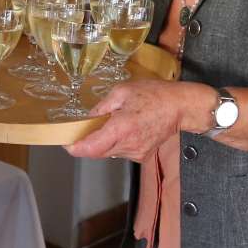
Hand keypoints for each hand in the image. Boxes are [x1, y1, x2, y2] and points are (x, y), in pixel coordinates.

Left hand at [64, 80, 199, 161]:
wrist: (181, 107)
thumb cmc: (155, 95)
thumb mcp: (122, 92)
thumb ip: (102, 107)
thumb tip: (88, 117)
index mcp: (120, 129)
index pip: (89, 149)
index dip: (74, 147)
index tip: (67, 140)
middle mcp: (127, 145)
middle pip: (97, 152)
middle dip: (89, 141)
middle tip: (87, 127)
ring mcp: (136, 153)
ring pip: (109, 152)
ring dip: (105, 141)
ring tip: (114, 123)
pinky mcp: (142, 156)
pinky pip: (121, 152)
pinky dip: (118, 142)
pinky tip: (127, 129)